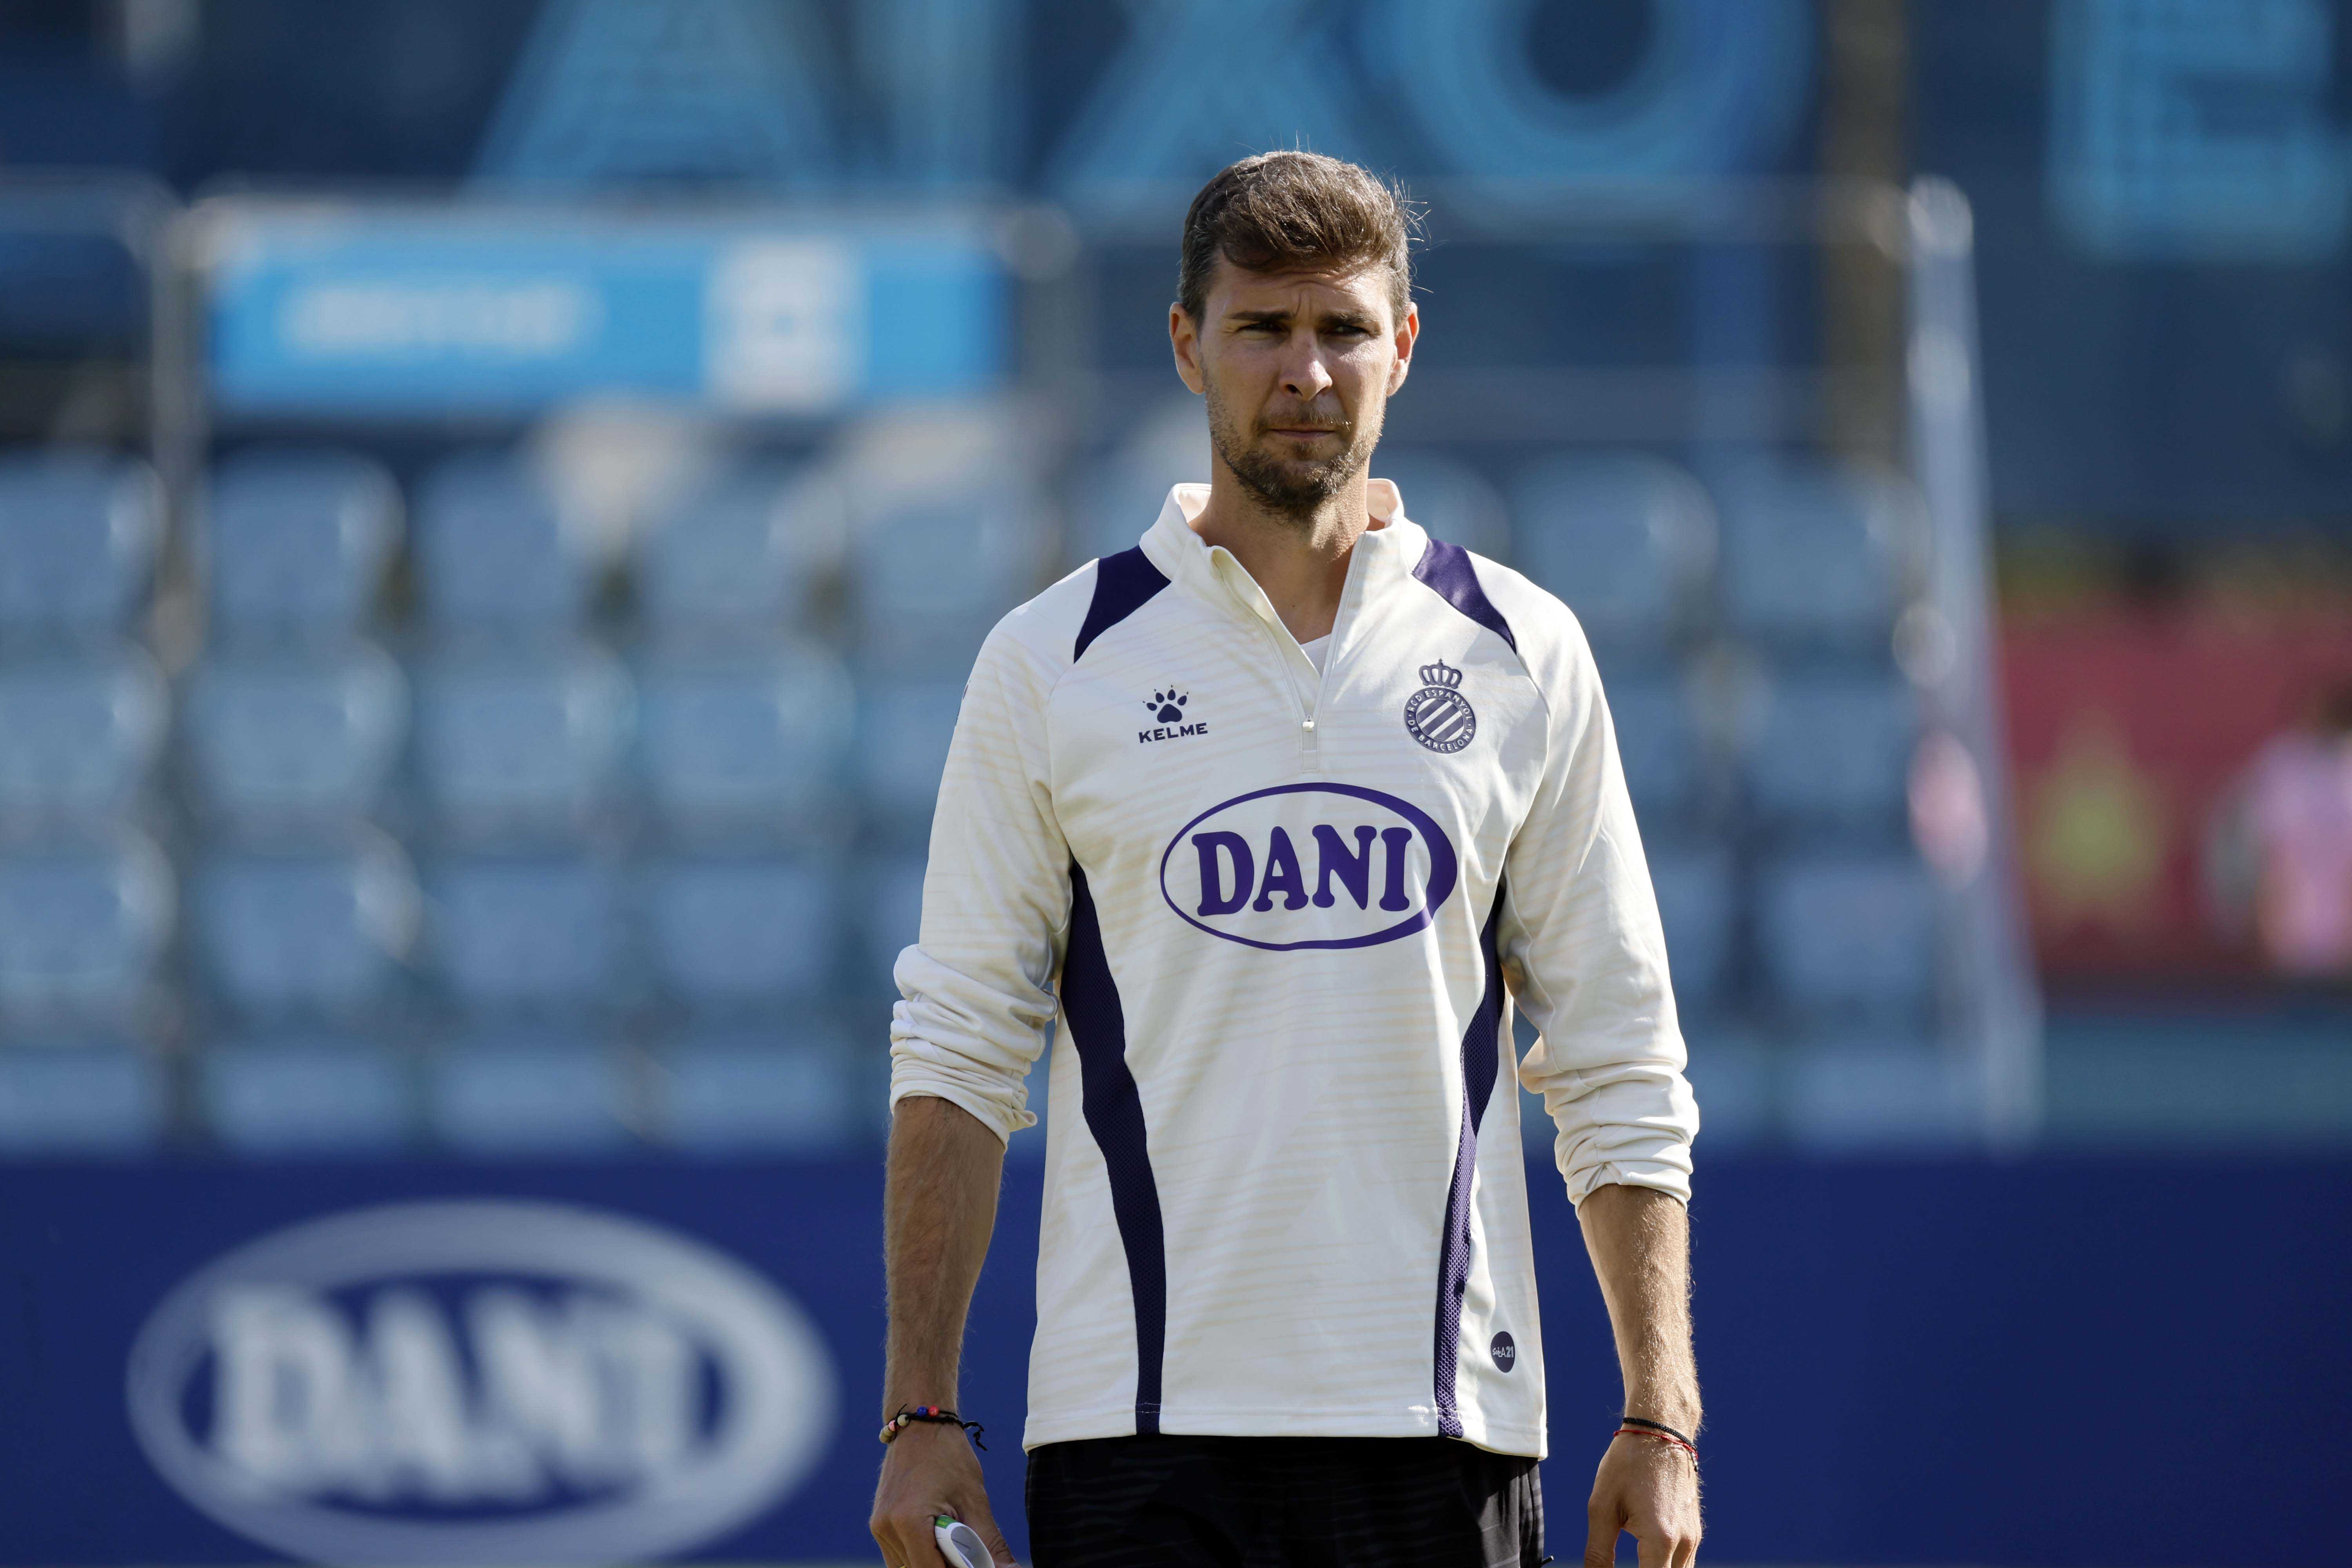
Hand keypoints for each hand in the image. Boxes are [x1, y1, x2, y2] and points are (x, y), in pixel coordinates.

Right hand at [872, 1422, 1012, 1566]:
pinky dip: (919, 1555)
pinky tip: (938, 1537)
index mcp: (909, 1521)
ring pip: (907, 1567)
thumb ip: (989, 1544)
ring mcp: (879, 1527)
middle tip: (967, 1550)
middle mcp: (886, 1528)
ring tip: (953, 1539)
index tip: (973, 1562)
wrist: (921, 1425)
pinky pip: (899, 1556)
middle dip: (944, 1565)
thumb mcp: (975, 1501)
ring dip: (931, 1561)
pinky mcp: (879, 1525)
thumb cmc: (949, 1456)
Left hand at [1584, 1431, 1699, 1567]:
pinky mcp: (1694, 1531)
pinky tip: (1647, 1565)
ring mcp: (1693, 1538)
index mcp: (1660, 1539)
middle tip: (1619, 1567)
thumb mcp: (1602, 1507)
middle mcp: (1684, 1543)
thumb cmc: (1628, 1464)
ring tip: (1635, 1564)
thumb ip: (1598, 1552)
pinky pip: (1683, 1565)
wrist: (1661, 1430)